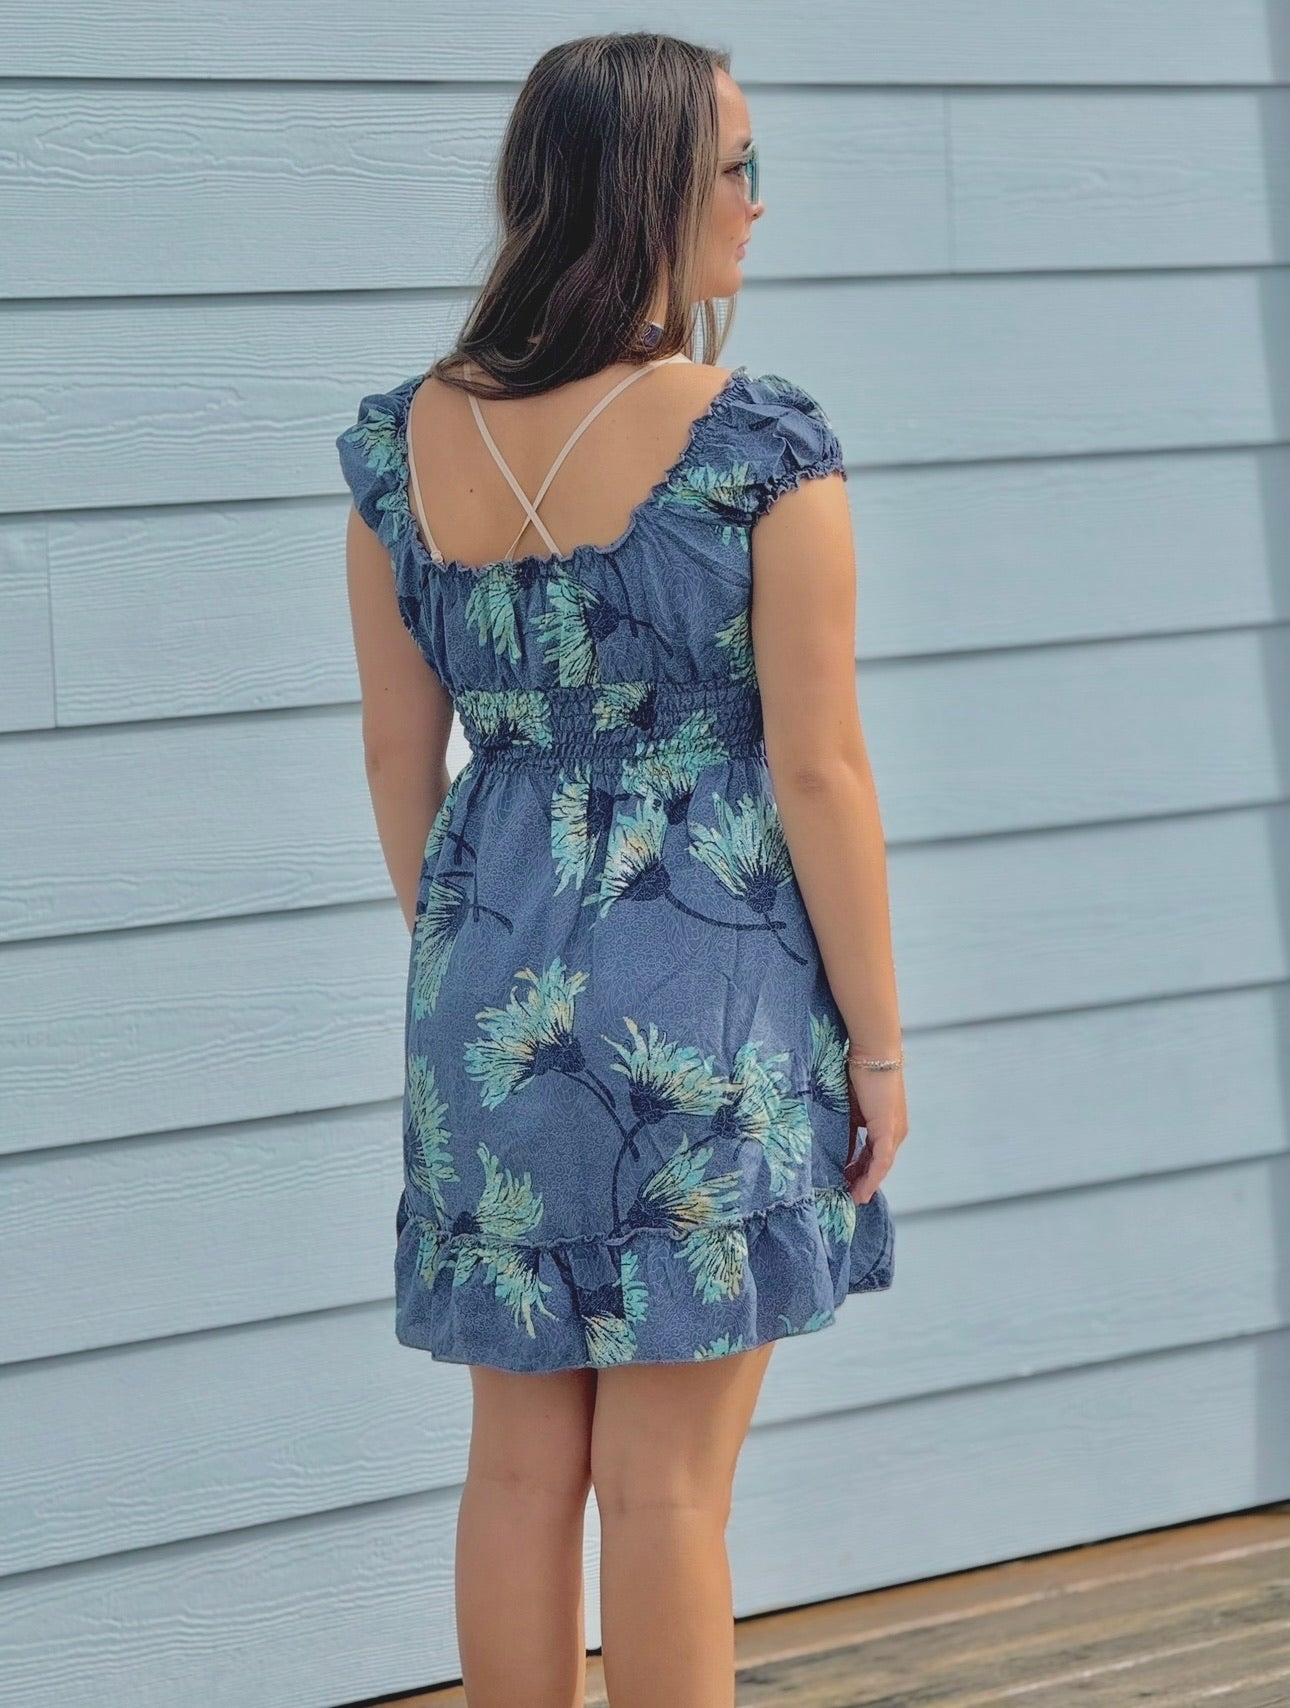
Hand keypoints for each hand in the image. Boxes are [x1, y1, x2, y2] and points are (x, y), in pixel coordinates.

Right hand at [844, 1063, 907, 1205]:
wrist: (872, 1052)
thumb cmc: (859, 1071)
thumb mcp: (850, 1106)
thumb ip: (847, 1127)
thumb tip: (837, 1147)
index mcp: (887, 1123)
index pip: (875, 1154)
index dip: (862, 1169)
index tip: (847, 1181)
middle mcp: (895, 1131)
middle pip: (879, 1164)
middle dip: (863, 1180)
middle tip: (847, 1195)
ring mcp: (894, 1132)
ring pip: (881, 1166)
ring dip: (867, 1184)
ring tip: (853, 1198)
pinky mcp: (888, 1130)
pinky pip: (881, 1162)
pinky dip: (872, 1178)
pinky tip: (862, 1191)